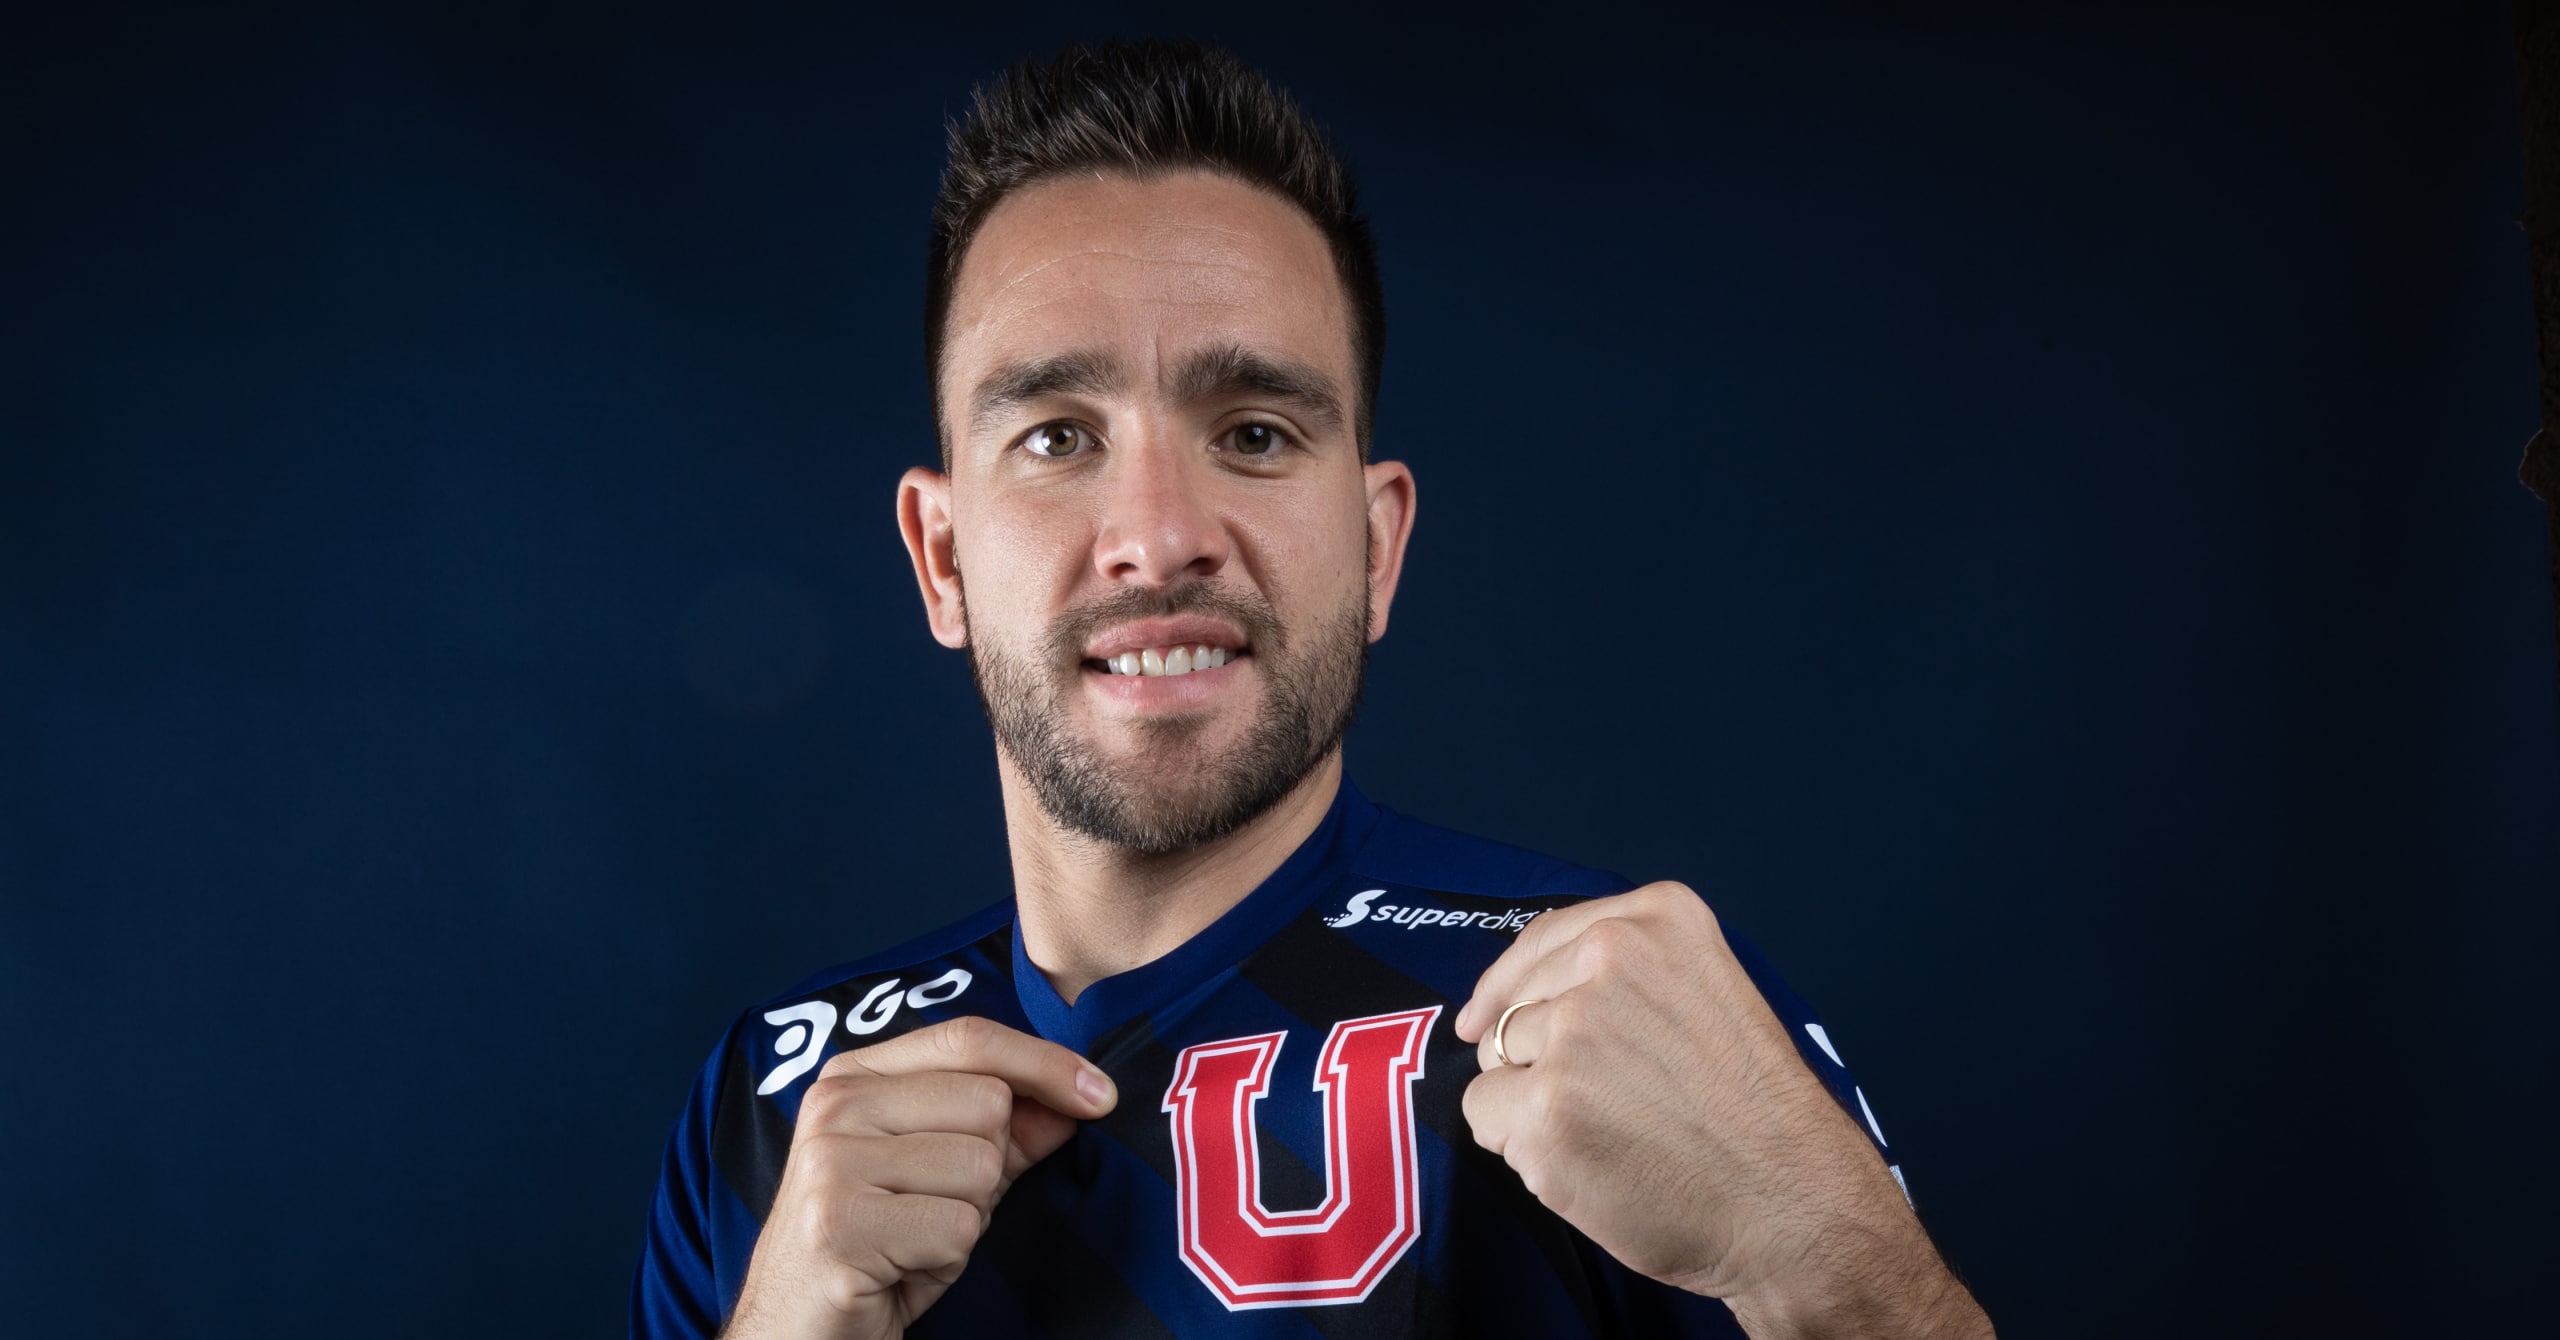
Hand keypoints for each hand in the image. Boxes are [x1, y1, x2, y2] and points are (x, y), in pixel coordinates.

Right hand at [721, 1016, 1117, 1339]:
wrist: (798, 1330)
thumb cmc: (875, 1250)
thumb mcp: (945, 1179)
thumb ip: (1008, 1133)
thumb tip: (1081, 1097)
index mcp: (854, 1077)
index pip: (970, 1039)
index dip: (1044, 1062)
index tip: (1100, 1094)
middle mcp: (835, 1105)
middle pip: (988, 1103)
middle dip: (987, 1169)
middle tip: (931, 1209)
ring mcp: (830, 1162)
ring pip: (980, 1167)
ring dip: (966, 1219)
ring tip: (913, 1239)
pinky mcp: (838, 1224)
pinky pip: (957, 1226)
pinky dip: (946, 1258)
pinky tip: (901, 1267)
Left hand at [1454, 883, 1990, 1338]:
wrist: (1794, 1205)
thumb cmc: (1755, 1114)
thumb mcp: (1705, 991)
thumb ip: (1622, 976)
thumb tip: (1506, 1003)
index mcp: (1656, 919)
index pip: (1542, 939)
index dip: (1508, 984)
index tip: (1480, 1016)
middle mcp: (1611, 957)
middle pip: (1513, 1007)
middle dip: (1536, 1057)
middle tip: (1612, 1104)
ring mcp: (1574, 1032)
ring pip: (1495, 1064)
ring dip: (1531, 1105)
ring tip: (1614, 1133)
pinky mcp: (1545, 1106)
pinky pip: (1484, 1117)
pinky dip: (1519, 1147)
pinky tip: (1588, 1162)